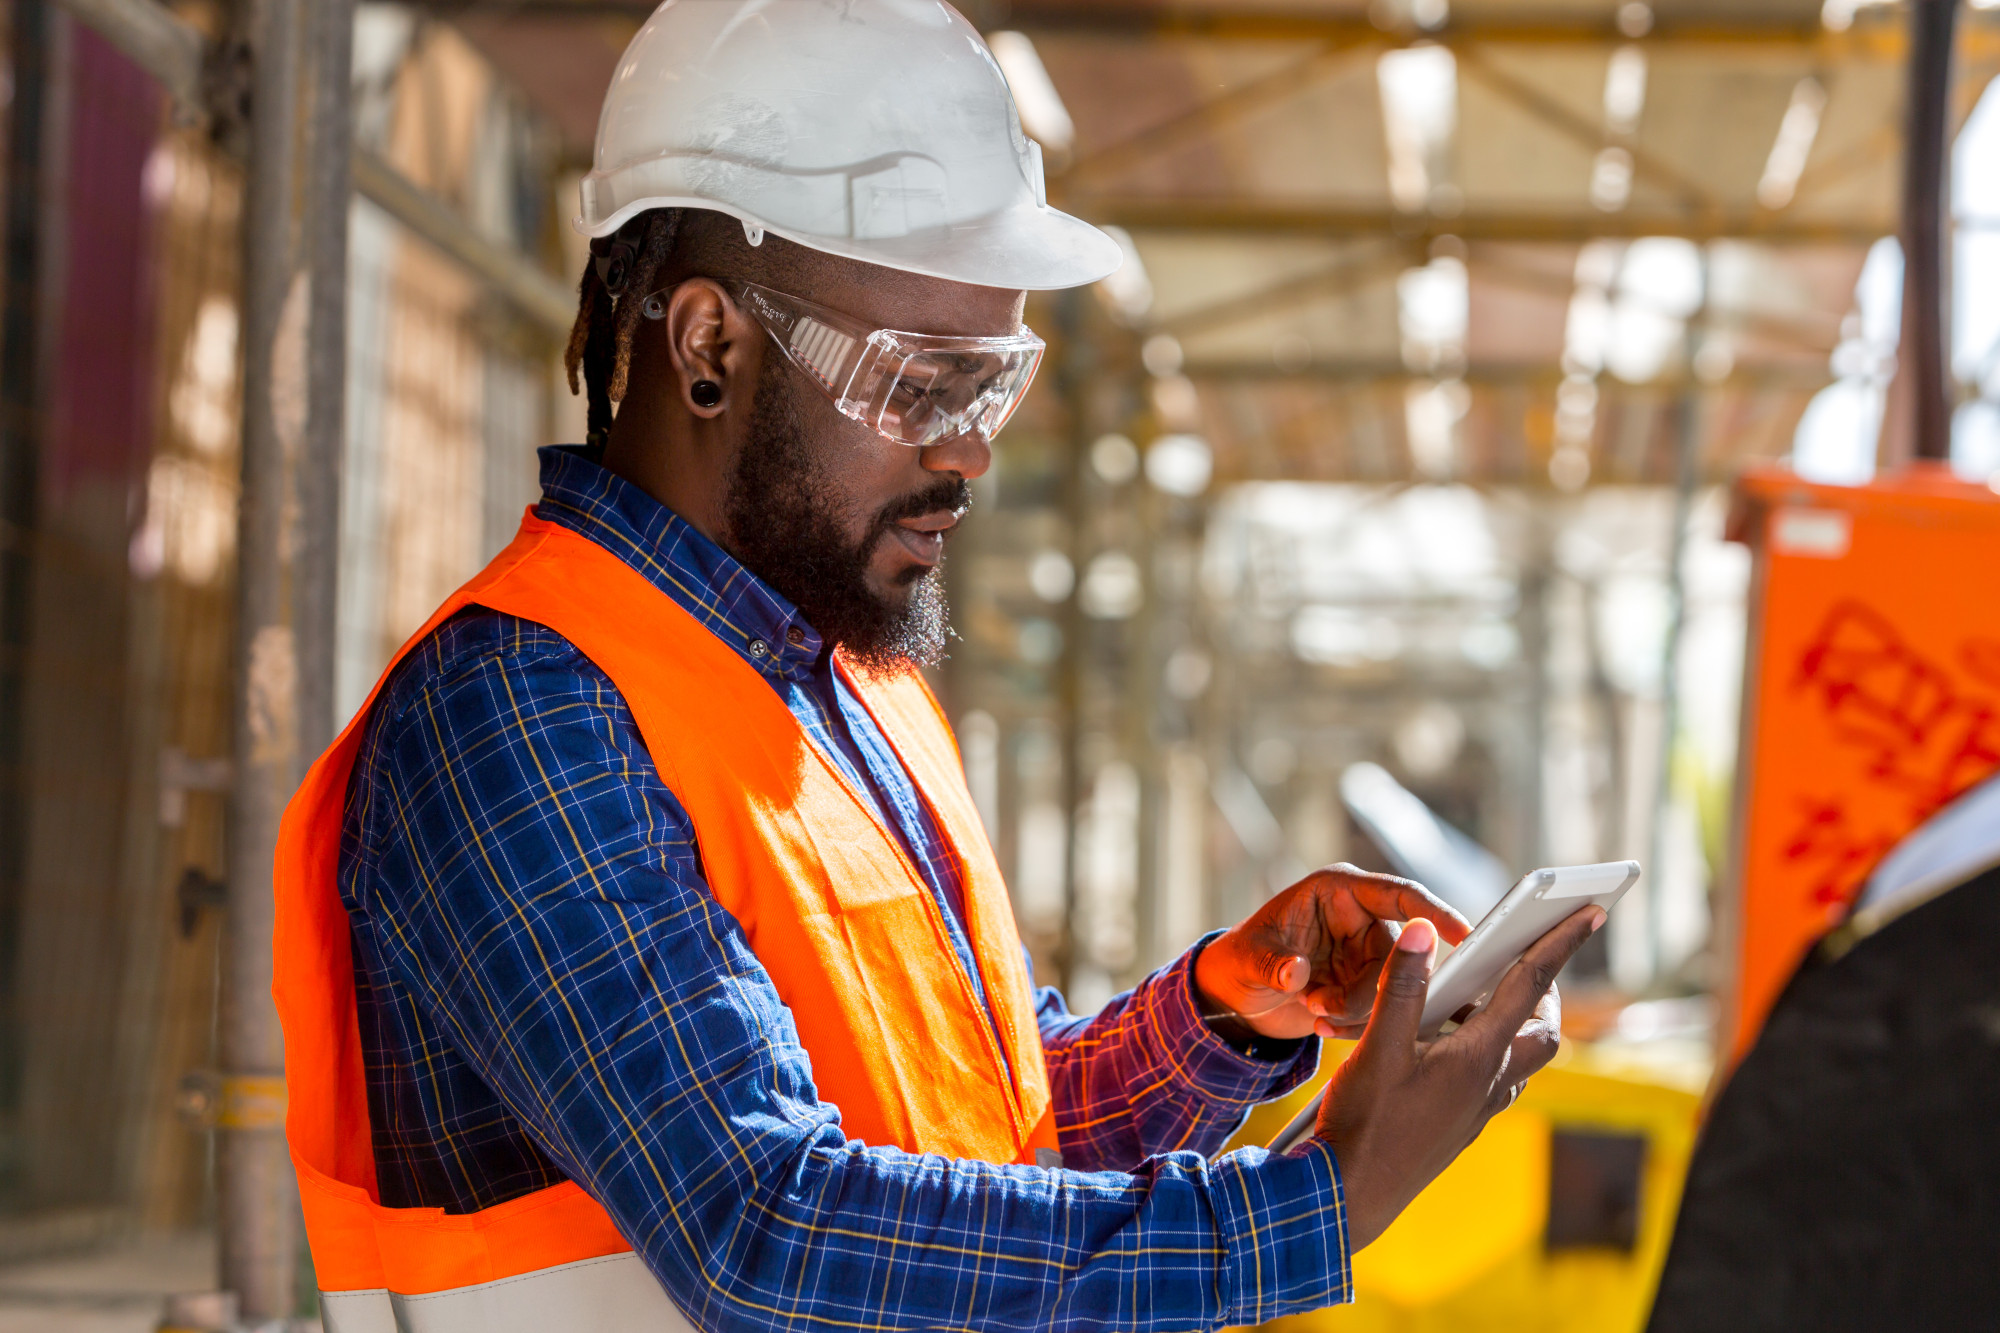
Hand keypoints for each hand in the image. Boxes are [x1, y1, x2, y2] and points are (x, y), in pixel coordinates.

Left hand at [1192, 864, 1470, 1040]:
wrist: (1235, 998)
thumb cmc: (1238, 961)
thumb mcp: (1247, 960)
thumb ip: (1272, 966)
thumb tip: (1295, 972)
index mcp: (1337, 892)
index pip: (1398, 894)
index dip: (1432, 912)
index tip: (1461, 934)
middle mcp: (1359, 919)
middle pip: (1398, 954)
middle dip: (1371, 990)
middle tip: (1325, 1007)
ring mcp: (1365, 955)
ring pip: (1394, 988)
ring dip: (1360, 1011)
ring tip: (1316, 1013)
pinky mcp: (1366, 987)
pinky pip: (1384, 1010)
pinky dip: (1357, 1026)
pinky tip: (1323, 1027)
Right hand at [1313, 906, 1603, 1250]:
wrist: (1350, 1195)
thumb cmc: (1364, 1124)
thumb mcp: (1376, 1046)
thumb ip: (1402, 985)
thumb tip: (1422, 929)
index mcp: (1477, 1057)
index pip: (1529, 986)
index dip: (1560, 944)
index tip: (1589, 914)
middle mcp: (1490, 1084)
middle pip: (1542, 1032)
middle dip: (1543, 993)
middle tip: (1521, 962)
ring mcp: (1478, 1109)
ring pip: (1518, 1059)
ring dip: (1510, 1023)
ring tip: (1467, 998)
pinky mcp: (1461, 1125)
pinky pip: (1492, 1080)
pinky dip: (1483, 1050)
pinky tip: (1441, 1046)